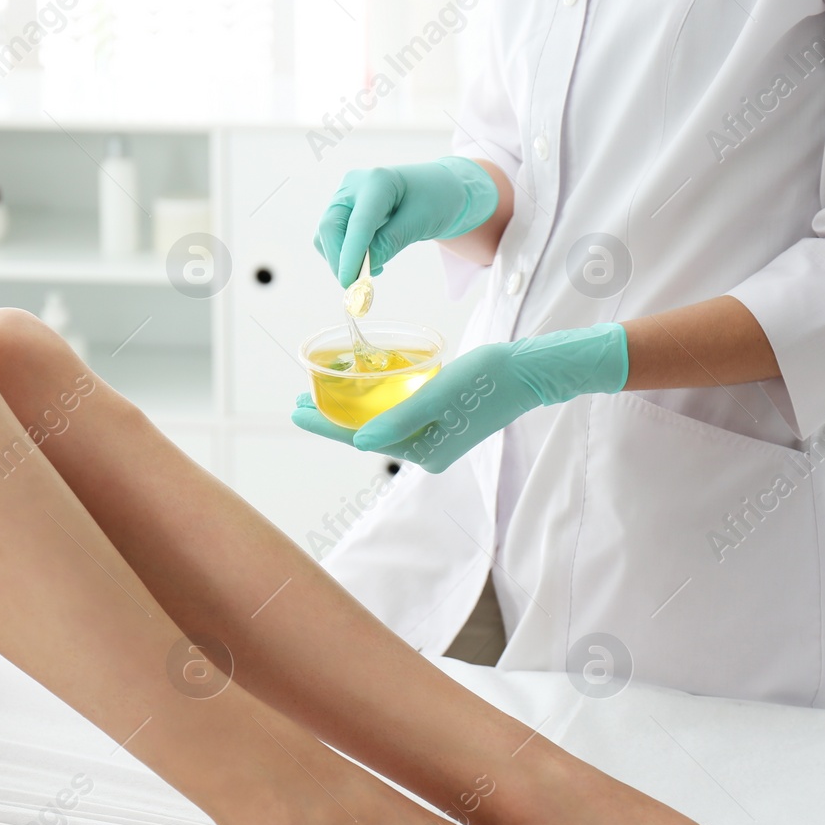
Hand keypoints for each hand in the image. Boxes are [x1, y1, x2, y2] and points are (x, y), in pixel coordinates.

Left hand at [291, 324, 629, 472]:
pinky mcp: (444, 422)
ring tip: (322, 395)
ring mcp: (436, 438)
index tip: (294, 411)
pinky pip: (399, 417)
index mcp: (426, 451)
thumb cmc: (489, 378)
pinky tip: (364, 392)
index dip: (325, 425)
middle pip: (367, 434)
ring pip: (381, 425)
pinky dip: (377, 405)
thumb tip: (359, 442)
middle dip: (332, 419)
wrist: (530, 372)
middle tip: (297, 402)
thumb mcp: (440, 394)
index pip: (362, 439)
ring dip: (352, 411)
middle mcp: (428, 451)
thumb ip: (400, 419)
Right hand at [313, 157, 498, 286]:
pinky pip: (331, 237)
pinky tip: (369, 259)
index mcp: (378, 181)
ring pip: (325, 234)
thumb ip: (391, 242)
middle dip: (339, 260)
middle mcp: (354, 185)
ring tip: (372, 270)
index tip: (348, 282)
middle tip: (358, 287)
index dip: (350, 254)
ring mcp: (345, 196)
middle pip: (330, 226)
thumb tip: (362, 269)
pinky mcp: (342, 210)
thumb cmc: (435, 200)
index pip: (358, 223)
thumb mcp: (421, 221)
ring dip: (340, 259)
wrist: (437, 188)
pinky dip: (344, 255)